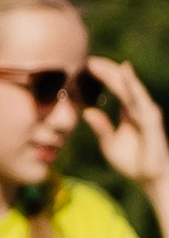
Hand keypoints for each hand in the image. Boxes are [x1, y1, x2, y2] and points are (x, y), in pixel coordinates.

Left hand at [83, 55, 168, 194]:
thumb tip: (86, 112)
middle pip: (122, 83)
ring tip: (100, 63)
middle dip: (107, 70)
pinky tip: (124, 74)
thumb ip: (101, 127)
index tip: (86, 65)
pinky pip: (140, 98)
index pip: (116, 87)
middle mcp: (139, 107)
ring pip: (131, 87)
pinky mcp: (151, 119)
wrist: (150, 178)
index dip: (103, 76)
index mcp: (130, 111)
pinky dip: (132, 85)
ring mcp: (146, 111)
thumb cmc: (133, 162)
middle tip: (88, 59)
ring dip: (116, 74)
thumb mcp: (110, 143)